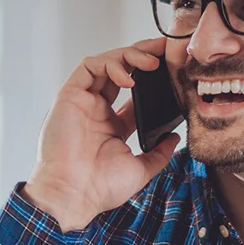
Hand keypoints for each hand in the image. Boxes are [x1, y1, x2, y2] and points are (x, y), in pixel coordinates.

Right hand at [22, 39, 181, 229]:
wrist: (74, 194)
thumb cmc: (100, 188)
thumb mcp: (140, 170)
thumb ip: (159, 153)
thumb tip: (174, 137)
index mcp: (111, 126)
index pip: (134, 93)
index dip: (153, 79)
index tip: (172, 69)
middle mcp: (96, 110)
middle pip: (121, 71)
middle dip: (143, 56)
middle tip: (165, 50)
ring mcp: (82, 102)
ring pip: (105, 64)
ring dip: (130, 56)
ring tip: (151, 63)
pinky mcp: (69, 96)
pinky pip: (89, 67)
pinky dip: (110, 64)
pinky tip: (129, 76)